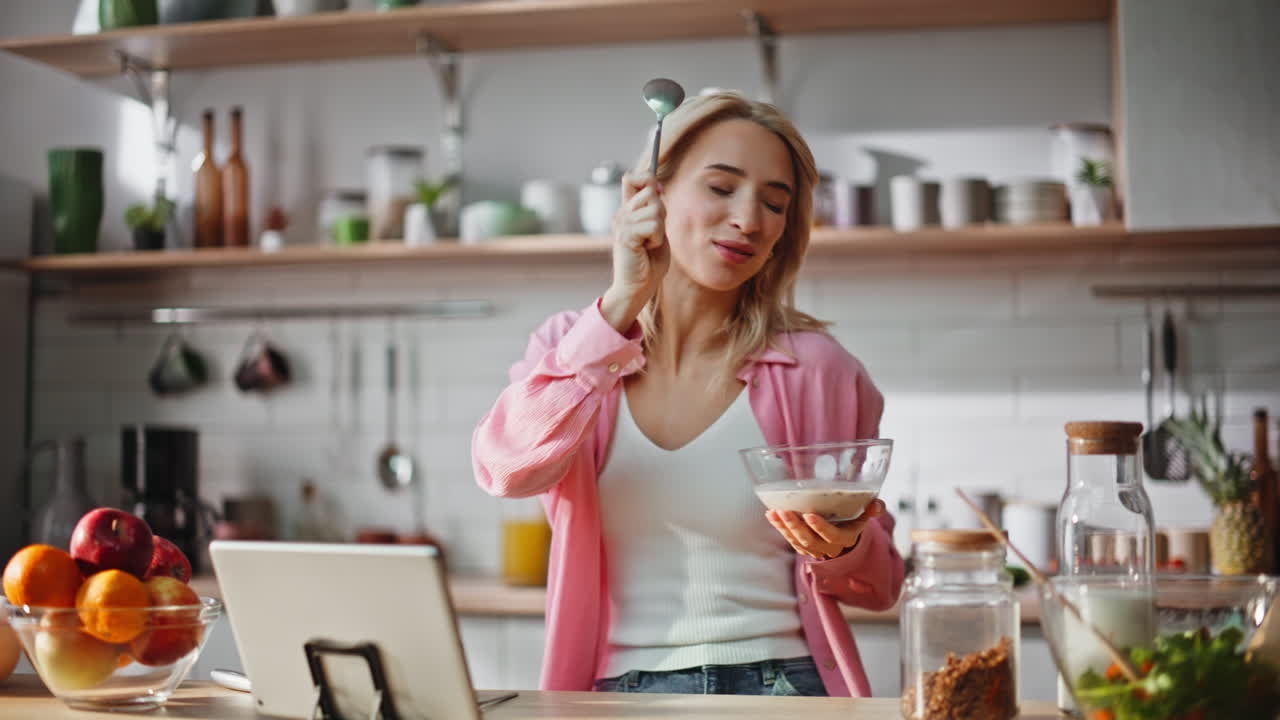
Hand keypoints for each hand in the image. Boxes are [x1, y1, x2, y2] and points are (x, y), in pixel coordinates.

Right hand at [600, 173, 668, 331]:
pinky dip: (656, 239)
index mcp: (628, 210)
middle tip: (653, 233)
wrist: (638, 287)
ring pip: (655, 210)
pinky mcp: (625, 234)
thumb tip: (658, 186)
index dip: (648, 179)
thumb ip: (656, 209)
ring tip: (649, 244)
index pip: (632, 178)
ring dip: (660, 230)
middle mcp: (622, 213)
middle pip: (650, 192)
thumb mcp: (656, 229)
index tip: (659, 193)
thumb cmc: (649, 262)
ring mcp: (622, 223)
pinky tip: (646, 249)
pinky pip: (653, 225)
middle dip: (661, 212)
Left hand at [766, 500, 886, 560]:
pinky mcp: (802, 546)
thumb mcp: (866, 514)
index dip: (820, 528)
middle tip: (784, 511)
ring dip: (784, 527)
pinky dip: (780, 528)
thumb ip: (873, 509)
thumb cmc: (855, 518)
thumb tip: (877, 505)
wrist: (846, 534)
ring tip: (774, 512)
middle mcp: (829, 548)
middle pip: (810, 541)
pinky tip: (771, 515)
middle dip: (796, 526)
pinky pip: (790, 540)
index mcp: (845, 539)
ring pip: (797, 541)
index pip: (832, 536)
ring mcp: (814, 549)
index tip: (809, 515)